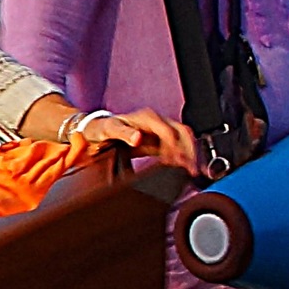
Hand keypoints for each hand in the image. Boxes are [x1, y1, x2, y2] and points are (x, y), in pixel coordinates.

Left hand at [76, 109, 202, 176]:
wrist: (97, 131)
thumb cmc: (102, 129)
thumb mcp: (109, 130)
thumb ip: (124, 133)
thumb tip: (138, 138)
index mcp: (147, 118)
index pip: (169, 130)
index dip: (175, 145)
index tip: (178, 160)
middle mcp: (156, 122)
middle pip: (182, 132)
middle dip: (190, 149)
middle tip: (191, 167)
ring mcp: (159, 131)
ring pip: (182, 139)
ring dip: (189, 153)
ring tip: (191, 170)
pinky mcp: (158, 141)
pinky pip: (176, 147)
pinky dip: (183, 156)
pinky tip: (184, 168)